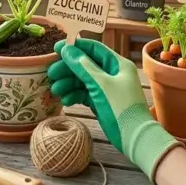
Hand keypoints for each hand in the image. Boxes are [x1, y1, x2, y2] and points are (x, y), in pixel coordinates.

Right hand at [47, 39, 180, 180]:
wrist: (134, 137)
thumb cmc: (121, 107)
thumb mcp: (101, 84)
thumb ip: (83, 66)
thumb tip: (67, 49)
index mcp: (117, 64)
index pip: (94, 49)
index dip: (75, 47)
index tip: (56, 49)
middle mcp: (112, 73)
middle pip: (85, 64)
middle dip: (68, 68)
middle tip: (51, 73)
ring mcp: (107, 88)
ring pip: (83, 80)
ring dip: (68, 83)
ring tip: (55, 90)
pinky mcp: (101, 101)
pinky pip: (84, 93)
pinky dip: (74, 95)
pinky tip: (65, 100)